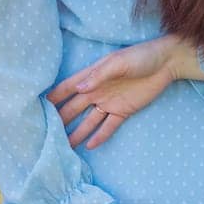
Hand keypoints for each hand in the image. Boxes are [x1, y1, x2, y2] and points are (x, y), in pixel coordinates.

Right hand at [47, 34, 183, 148]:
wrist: (166, 64)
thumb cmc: (140, 57)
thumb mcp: (118, 62)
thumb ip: (99, 75)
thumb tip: (79, 88)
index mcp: (93, 76)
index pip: (69, 88)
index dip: (54, 96)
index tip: (37, 107)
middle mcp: (97, 91)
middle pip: (75, 107)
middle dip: (61, 119)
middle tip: (47, 132)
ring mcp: (110, 102)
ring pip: (89, 120)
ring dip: (77, 132)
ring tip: (65, 145)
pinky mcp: (123, 111)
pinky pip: (108, 126)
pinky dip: (99, 136)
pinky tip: (89, 146)